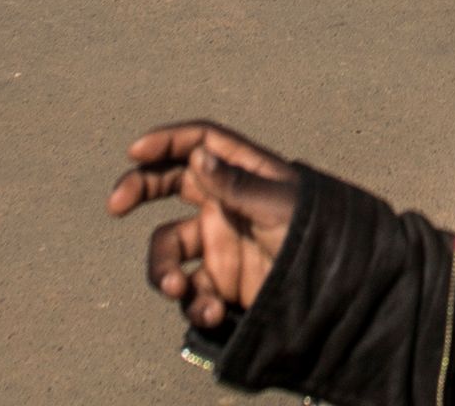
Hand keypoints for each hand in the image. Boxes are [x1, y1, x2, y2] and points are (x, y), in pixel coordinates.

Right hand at [109, 122, 297, 338]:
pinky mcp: (220, 284)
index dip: (167, 141)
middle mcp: (224, 204)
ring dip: (163, 270)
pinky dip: (194, 305)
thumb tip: (200, 156)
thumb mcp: (281, 205)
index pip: (200, 143)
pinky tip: (214, 312)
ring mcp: (219, 245)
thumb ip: (238, 185)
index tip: (134, 151)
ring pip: (167, 250)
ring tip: (178, 288)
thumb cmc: (317, 233)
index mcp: (244, 174)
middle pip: (168, 186)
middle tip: (116, 204)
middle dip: (137, 189)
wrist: (338, 291)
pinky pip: (189, 293)